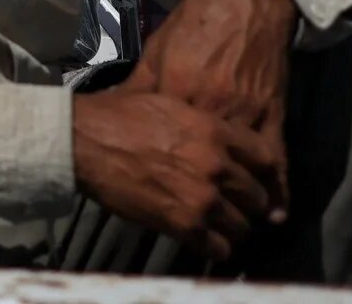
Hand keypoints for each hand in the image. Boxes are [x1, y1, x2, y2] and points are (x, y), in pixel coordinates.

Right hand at [72, 88, 278, 261]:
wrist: (84, 141)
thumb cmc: (119, 116)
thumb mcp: (171, 104)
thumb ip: (205, 123)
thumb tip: (221, 134)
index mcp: (216, 132)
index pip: (267, 160)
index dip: (266, 174)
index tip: (260, 181)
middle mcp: (218, 166)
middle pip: (258, 196)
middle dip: (249, 203)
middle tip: (237, 205)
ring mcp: (203, 198)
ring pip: (242, 226)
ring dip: (233, 227)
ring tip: (220, 225)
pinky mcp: (183, 225)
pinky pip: (219, 248)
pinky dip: (216, 247)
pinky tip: (206, 240)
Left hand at [123, 0, 296, 221]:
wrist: (244, 0)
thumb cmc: (195, 24)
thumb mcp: (157, 52)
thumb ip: (142, 87)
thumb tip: (117, 113)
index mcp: (178, 93)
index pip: (164, 143)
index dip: (156, 172)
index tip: (149, 197)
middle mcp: (212, 109)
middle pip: (204, 166)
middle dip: (199, 198)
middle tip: (196, 226)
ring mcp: (246, 114)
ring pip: (242, 170)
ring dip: (241, 203)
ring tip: (235, 230)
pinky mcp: (273, 114)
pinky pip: (277, 158)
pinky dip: (279, 187)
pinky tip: (276, 213)